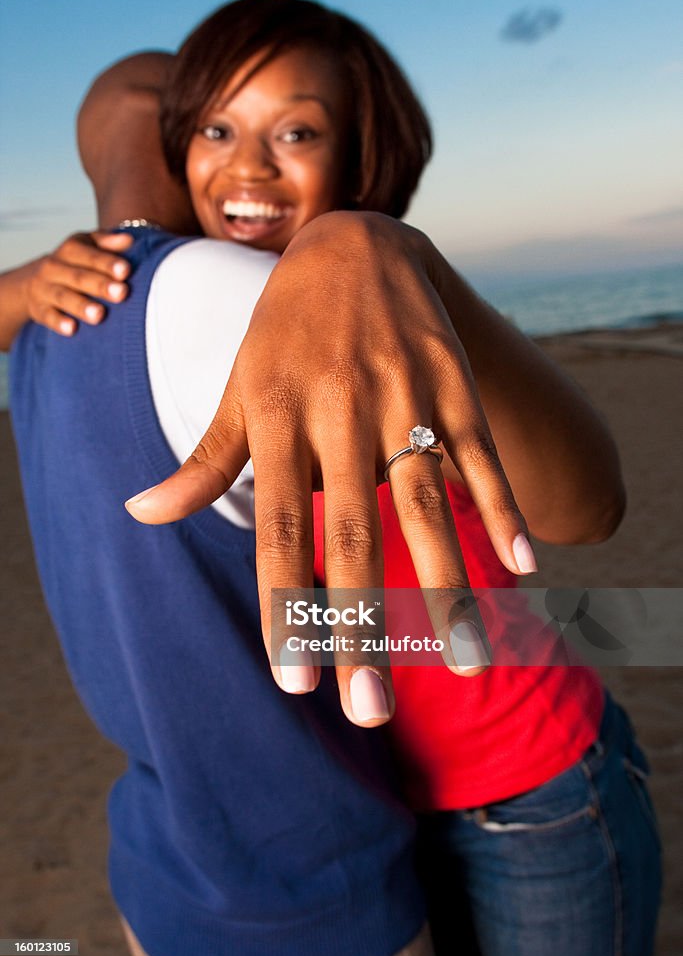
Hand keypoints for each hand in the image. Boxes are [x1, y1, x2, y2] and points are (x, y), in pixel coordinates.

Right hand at [24, 230, 131, 334]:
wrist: (32, 281)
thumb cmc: (73, 263)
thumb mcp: (87, 246)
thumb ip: (107, 243)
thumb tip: (129, 240)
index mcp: (70, 250)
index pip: (90, 255)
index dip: (107, 262)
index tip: (126, 271)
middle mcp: (55, 268)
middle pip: (79, 277)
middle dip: (100, 285)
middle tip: (122, 293)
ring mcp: (45, 289)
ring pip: (63, 297)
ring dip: (81, 306)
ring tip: (99, 315)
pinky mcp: (39, 309)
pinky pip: (48, 316)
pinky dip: (58, 322)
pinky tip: (72, 329)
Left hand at [125, 212, 534, 724]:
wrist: (354, 246)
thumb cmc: (284, 330)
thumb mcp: (237, 386)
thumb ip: (202, 457)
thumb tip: (142, 514)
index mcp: (278, 418)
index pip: (278, 529)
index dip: (285, 606)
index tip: (293, 680)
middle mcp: (339, 410)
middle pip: (352, 534)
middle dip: (361, 626)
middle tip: (370, 709)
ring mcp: (402, 394)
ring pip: (425, 503)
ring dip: (447, 587)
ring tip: (465, 661)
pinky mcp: (451, 381)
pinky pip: (478, 453)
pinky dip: (500, 508)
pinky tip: (520, 570)